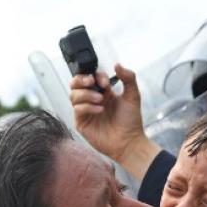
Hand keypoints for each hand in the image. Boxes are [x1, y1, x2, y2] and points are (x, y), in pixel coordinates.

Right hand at [69, 63, 161, 179]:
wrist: (129, 142)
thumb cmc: (131, 121)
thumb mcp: (133, 96)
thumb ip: (128, 78)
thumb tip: (117, 64)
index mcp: (103, 91)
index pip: (90, 76)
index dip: (95, 75)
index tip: (106, 81)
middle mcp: (92, 100)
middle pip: (75, 83)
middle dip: (81, 79)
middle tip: (91, 81)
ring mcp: (85, 111)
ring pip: (73, 95)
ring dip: (86, 94)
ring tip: (101, 100)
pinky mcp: (82, 123)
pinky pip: (77, 109)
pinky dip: (87, 107)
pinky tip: (100, 110)